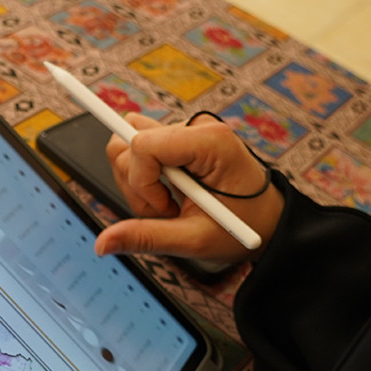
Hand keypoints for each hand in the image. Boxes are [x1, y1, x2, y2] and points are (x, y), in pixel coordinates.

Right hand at [94, 114, 284, 263]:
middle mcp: (196, 127)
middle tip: (165, 210)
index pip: (143, 144)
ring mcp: (186, 130)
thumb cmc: (243, 228)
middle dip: (135, 183)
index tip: (164, 209)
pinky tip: (169, 196)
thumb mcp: (195, 239)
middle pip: (128, 138)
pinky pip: (139, 150)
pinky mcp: (179, 138)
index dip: (141, 181)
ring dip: (138, 182)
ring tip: (169, 206)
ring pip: (127, 143)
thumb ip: (146, 237)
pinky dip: (144, 179)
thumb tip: (101, 244)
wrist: (268, 221)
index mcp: (210, 142)